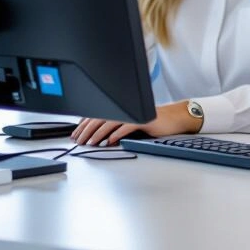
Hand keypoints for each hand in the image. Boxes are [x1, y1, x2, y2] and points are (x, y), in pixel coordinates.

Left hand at [72, 101, 200, 145]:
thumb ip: (117, 126)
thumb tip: (99, 137)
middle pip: (101, 116)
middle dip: (86, 129)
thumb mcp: (132, 123)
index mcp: (122, 107)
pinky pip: (127, 126)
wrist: (175, 118)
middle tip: (78, 140)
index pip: (98, 113)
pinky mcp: (144, 119)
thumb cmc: (153, 122)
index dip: (84, 124)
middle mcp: (127, 108)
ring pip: (111, 121)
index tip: (75, 134)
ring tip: (90, 143)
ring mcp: (135, 113)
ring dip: (98, 133)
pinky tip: (109, 141)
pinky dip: (116, 134)